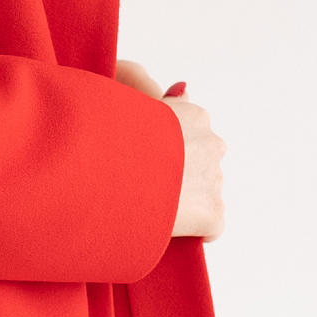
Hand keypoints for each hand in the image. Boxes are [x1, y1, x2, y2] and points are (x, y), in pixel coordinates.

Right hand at [115, 58, 225, 240]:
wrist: (103, 174)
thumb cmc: (104, 136)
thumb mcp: (120, 96)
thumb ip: (146, 86)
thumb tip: (181, 90)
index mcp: (193, 116)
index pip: (191, 133)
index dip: (166, 148)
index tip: (144, 158)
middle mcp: (211, 145)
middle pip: (201, 162)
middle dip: (180, 172)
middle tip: (144, 183)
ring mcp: (214, 180)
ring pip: (205, 192)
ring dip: (184, 200)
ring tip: (149, 205)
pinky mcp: (212, 214)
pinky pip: (211, 226)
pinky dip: (194, 230)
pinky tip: (167, 226)